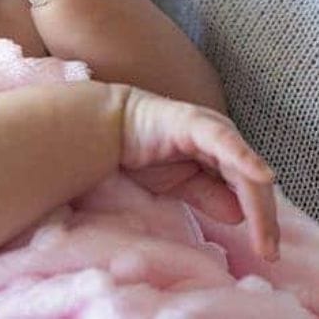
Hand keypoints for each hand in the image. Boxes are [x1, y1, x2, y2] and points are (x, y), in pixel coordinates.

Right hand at [120, 86, 278, 260]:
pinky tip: (260, 175)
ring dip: (258, 205)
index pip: (250, 191)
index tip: (267, 253)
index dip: (262, 221)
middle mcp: (224, 139)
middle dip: (264, 220)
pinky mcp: (195, 123)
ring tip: (264, 235)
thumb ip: (208, 196)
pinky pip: (224, 143)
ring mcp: (212, 129)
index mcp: (221, 154)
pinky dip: (244, 158)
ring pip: (245, 170)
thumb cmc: (142, 153)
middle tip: (268, 252)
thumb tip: (239, 216)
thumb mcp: (179, 185)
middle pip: (254, 184)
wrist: (109, 128)